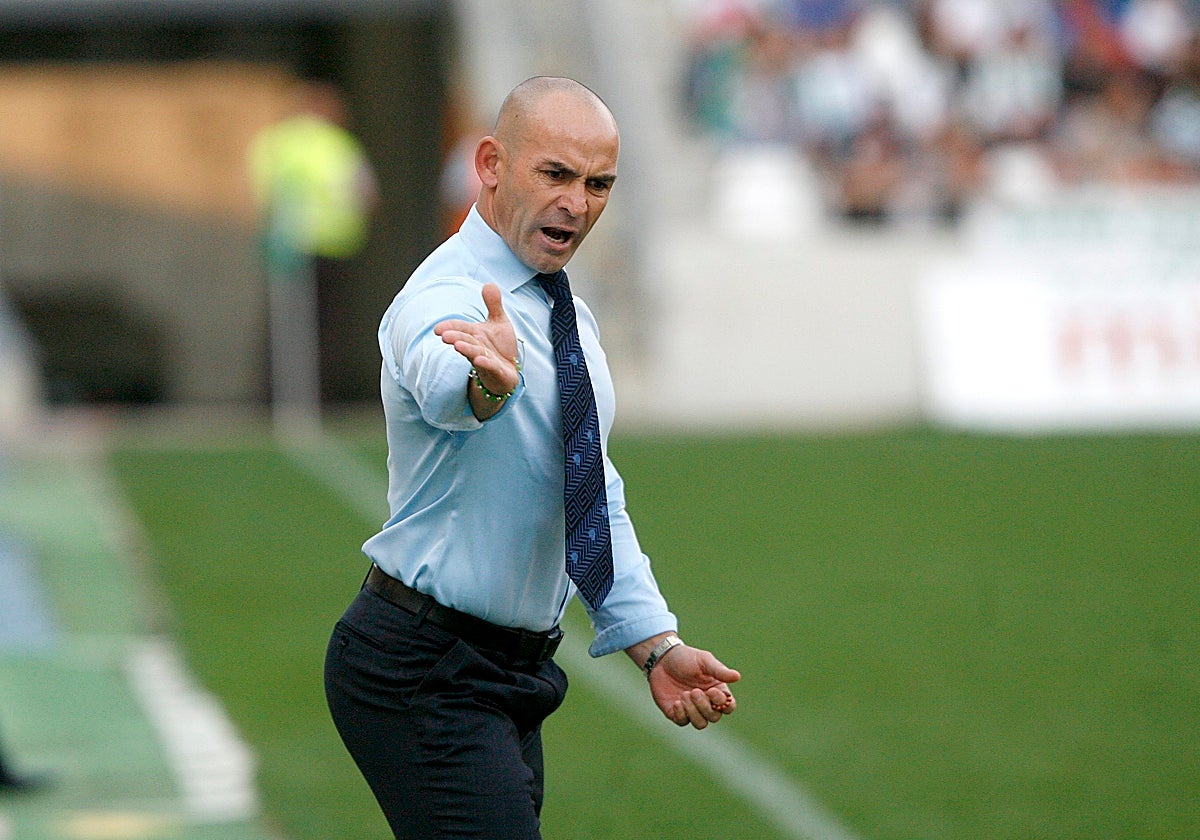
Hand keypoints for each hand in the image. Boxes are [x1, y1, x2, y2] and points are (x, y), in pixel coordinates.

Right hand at [434, 283, 518, 411]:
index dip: (449, 328)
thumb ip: (493, 305)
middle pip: (465, 341)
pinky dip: (485, 364)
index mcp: (475, 334)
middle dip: (455, 338)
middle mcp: (477, 347)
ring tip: (457, 346)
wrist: (509, 371)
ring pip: (475, 354)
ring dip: (467, 350)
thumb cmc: (499, 347)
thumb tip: (489, 283)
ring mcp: (486, 361)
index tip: (437, 329)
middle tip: (445, 336)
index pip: (460, 329)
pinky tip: (480, 361)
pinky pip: (490, 367)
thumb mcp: (499, 322)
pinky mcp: (497, 372)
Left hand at [648, 644, 740, 729]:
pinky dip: (681, 713)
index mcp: (717, 691)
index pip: (729, 706)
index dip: (722, 703)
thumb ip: (719, 670)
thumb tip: (737, 676)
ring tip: (684, 695)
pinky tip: (676, 701)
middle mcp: (706, 703)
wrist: (661, 659)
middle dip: (704, 706)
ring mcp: (691, 709)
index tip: (711, 691)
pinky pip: (683, 722)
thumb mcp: (704, 660)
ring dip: (693, 711)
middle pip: (714, 717)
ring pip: (700, 724)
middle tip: (693, 691)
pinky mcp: (676, 713)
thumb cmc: (686, 657)